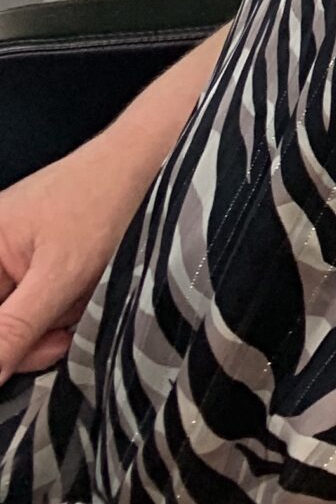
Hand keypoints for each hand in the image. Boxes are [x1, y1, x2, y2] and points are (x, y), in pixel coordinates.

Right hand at [0, 142, 144, 381]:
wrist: (152, 158)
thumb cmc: (103, 201)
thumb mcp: (59, 275)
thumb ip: (14, 329)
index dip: (8, 346)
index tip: (45, 344)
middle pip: (6, 326)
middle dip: (40, 331)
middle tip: (70, 324)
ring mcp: (23, 257)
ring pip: (32, 320)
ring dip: (64, 316)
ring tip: (90, 286)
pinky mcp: (51, 260)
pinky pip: (51, 302)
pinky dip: (74, 301)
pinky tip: (94, 283)